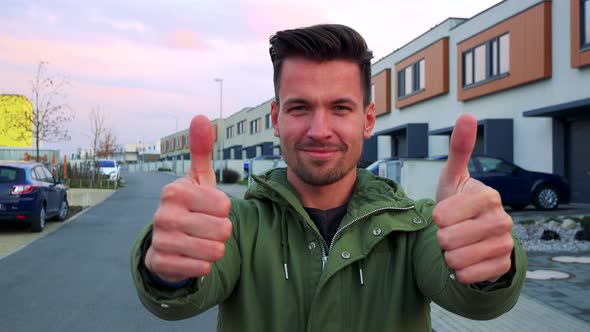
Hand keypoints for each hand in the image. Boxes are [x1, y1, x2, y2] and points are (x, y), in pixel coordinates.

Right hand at [145, 115, 231, 282]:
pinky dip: (203, 266)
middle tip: (205, 228)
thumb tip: (200, 117)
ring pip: (215, 250)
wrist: (167, 244)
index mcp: (175, 190)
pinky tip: (191, 257)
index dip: (222, 210)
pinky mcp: (161, 263)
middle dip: (221, 232)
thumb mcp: (198, 180)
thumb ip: (201, 150)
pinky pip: (202, 269)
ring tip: (199, 242)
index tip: (207, 209)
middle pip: (222, 229)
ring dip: (214, 249)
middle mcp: (164, 213)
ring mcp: (160, 239)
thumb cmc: (190, 207)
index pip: (224, 204)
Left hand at [433, 114, 512, 283]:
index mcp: (487, 196)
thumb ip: (459, 149)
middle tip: (449, 232)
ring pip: (457, 259)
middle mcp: (501, 220)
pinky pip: (468, 276)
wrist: (474, 236)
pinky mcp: (502, 266)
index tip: (443, 214)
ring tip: (455, 246)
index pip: (443, 216)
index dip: (436, 218)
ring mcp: (505, 244)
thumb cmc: (459, 204)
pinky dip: (459, 272)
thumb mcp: (453, 178)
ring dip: (448, 256)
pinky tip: (465, 261)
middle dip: (441, 238)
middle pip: (448, 239)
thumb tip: (467, 115)